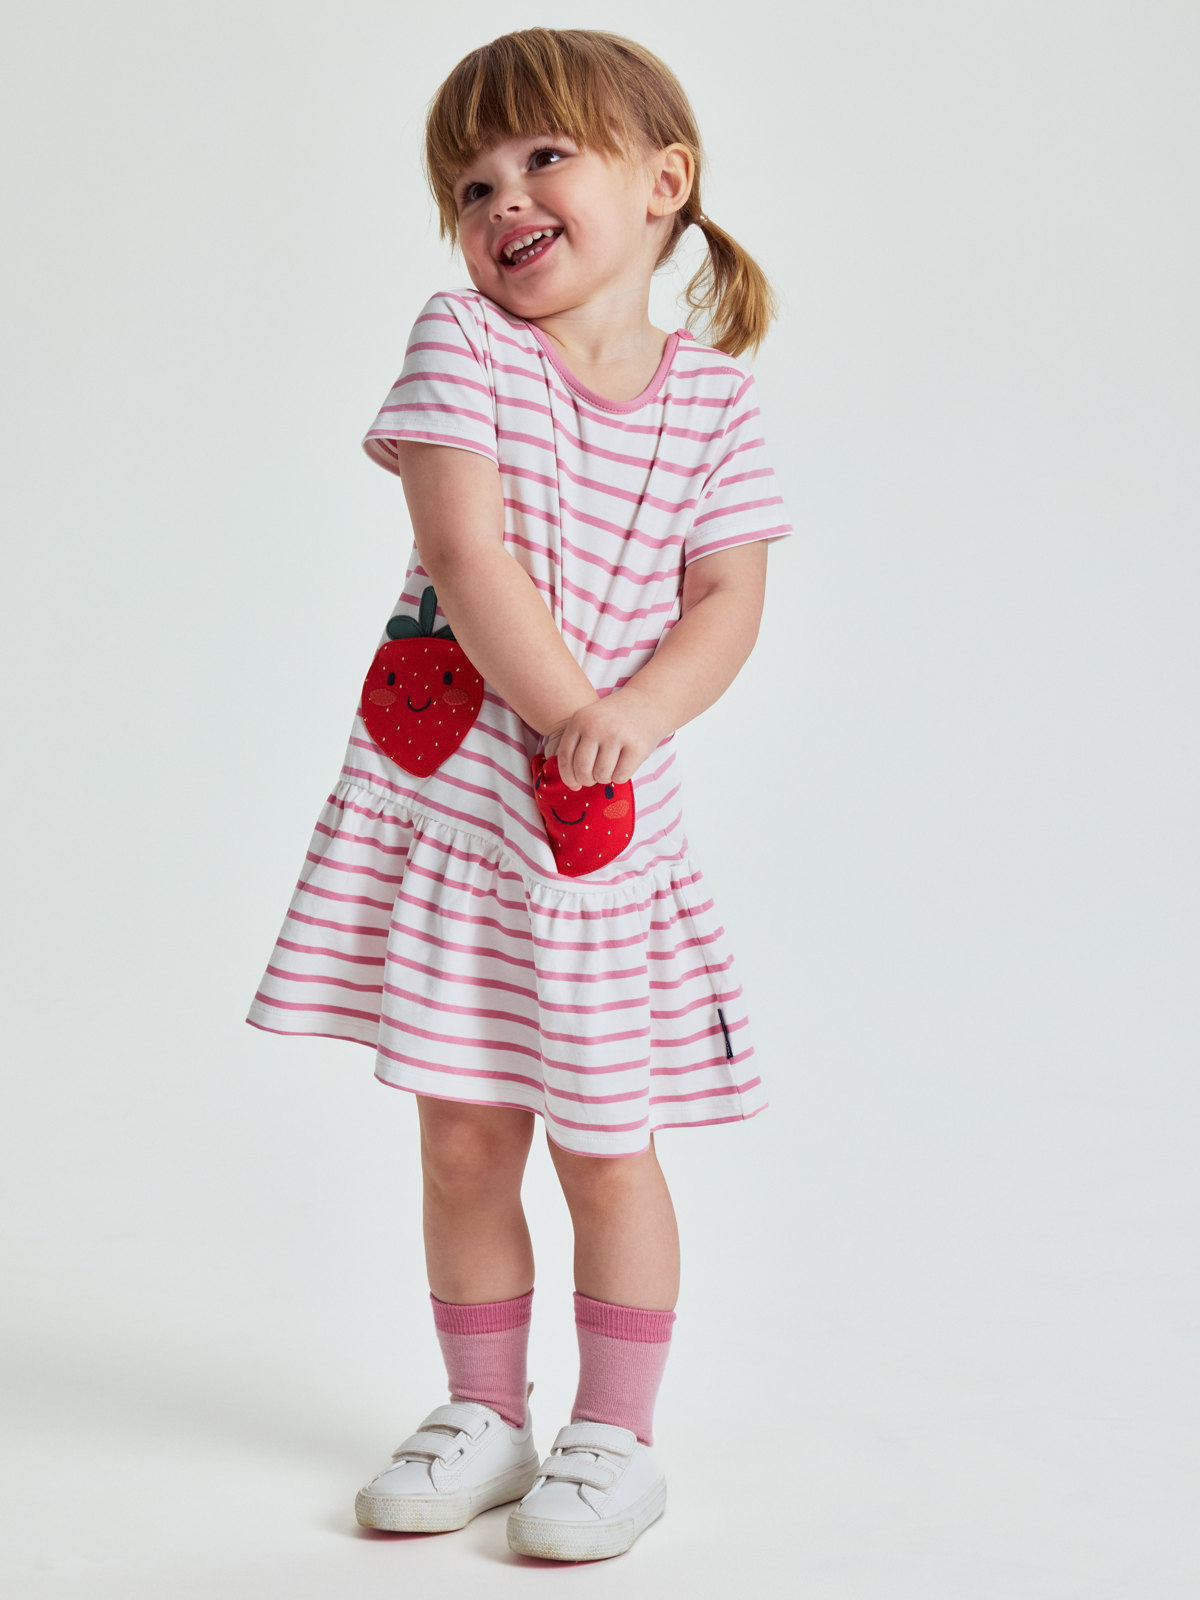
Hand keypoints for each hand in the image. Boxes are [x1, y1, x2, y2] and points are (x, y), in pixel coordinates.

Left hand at [543, 687, 669, 789]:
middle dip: (587, 780)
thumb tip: (572, 783)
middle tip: (594, 778)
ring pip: (601, 775)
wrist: (648, 703)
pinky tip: (623, 765)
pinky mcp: (637, 746)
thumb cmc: (614, 720)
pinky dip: (620, 777)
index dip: (567, 776)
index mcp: (579, 720)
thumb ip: (577, 745)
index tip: (574, 784)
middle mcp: (596, 726)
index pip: (565, 757)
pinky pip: (620, 776)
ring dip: (605, 778)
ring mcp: (617, 735)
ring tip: (610, 768)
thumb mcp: (590, 721)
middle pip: (582, 769)